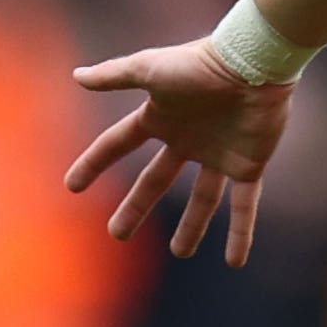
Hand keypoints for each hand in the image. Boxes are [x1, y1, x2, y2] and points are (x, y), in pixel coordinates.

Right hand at [65, 39, 295, 266]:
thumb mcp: (151, 69)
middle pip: (156, 179)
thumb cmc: (201, 64)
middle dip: (136, 206)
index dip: (94, 162)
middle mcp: (188, 138)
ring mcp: (219, 153)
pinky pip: (243, 205)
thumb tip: (77, 76)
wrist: (254, 65)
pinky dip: (241, 233)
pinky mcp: (249, 165)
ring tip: (181, 252)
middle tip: (117, 234)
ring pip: (203, 199)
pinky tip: (235, 261)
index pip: (118, 143)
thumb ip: (115, 74)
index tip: (72, 186)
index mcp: (161, 116)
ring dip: (192, 226)